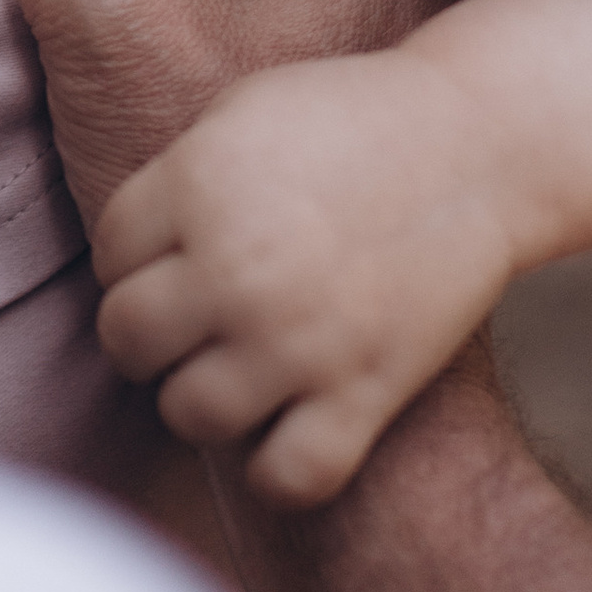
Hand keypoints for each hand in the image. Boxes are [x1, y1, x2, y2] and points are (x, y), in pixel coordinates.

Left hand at [91, 44, 518, 503]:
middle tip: (192, 321)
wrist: (483, 146)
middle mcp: (237, 269)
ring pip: (189, 414)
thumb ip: (173, 180)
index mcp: (198, 186)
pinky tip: (285, 430)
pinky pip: (287, 477)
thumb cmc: (354, 121)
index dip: (136, 257)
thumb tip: (120, 257)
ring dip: (203, 398)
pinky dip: (277, 470)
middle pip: (127, 338)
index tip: (177, 255)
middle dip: (151, 331)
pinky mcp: (365, 392)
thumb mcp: (242, 114)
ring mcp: (300, 339)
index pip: (108, 255)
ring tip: (234, 372)